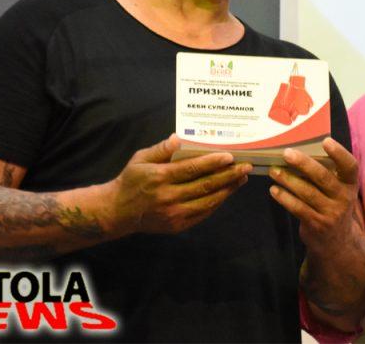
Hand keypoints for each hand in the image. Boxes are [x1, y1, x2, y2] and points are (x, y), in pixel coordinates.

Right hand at [108, 134, 251, 234]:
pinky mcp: (178, 225)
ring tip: (242, 178)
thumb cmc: (131, 180)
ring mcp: (174, 214)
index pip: (191, 169)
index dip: (212, 163)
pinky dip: (217, 202)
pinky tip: (227, 192)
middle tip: (246, 166)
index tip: (230, 156)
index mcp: (160, 178)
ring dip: (228, 189)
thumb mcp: (140, 159)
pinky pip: (203, 213)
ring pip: (208, 201)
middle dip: (229, 175)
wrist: (118, 212)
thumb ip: (161, 149)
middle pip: (205, 185)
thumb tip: (179, 137)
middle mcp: (168, 197)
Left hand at [267, 138, 358, 248]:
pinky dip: (284, 198)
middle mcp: (344, 198)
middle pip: (323, 177)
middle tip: (286, 153)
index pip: (350, 166)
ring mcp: (331, 213)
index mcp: (350, 184)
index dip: (339, 153)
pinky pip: (298, 208)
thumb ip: (326, 173)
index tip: (326, 141)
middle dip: (303, 164)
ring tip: (273, 170)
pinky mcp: (317, 224)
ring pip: (307, 193)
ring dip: (288, 180)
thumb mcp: (337, 189)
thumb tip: (298, 149)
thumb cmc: (332, 204)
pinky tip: (274, 190)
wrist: (336, 241)